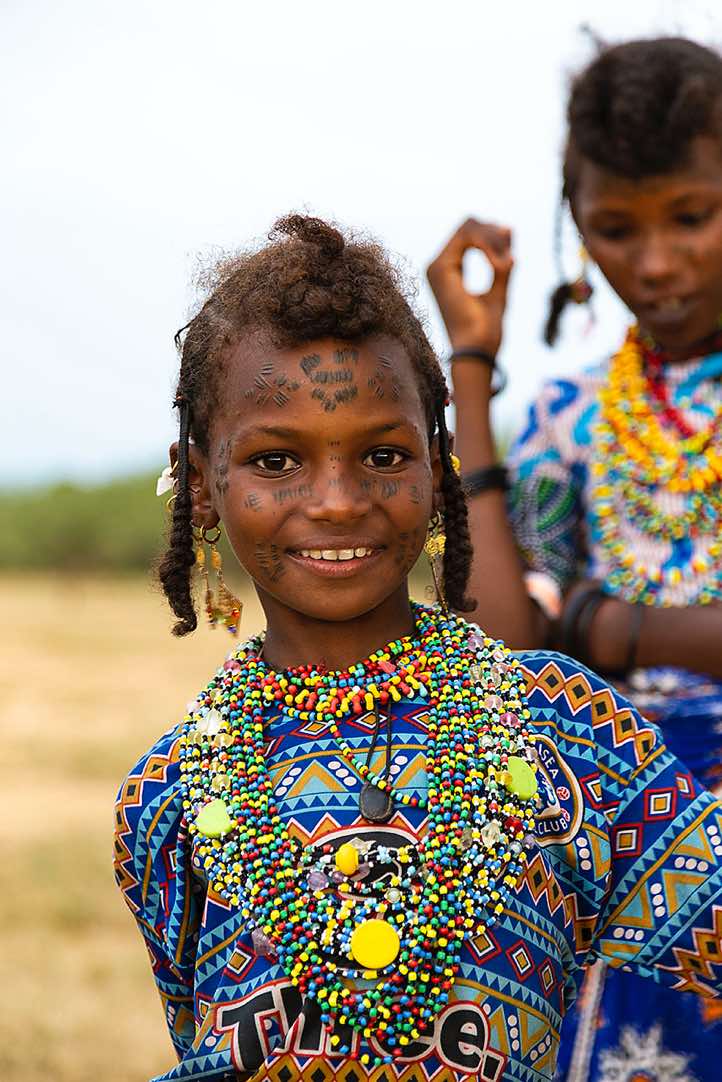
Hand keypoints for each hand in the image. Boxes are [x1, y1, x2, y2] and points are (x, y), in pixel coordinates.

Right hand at [427, 218, 512, 355]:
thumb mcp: (499, 290)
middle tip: (509, 258)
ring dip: (494, 241)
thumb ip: (501, 263)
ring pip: (468, 227)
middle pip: (468, 224)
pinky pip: (467, 237)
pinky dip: (488, 245)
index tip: (510, 253)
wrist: (476, 350)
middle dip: (495, 234)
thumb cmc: (486, 330)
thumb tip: (508, 230)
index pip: (468, 233)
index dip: (493, 234)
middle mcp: (437, 265)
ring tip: (505, 266)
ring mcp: (436, 266)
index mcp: (447, 270)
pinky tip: (498, 265)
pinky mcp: (440, 269)